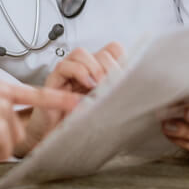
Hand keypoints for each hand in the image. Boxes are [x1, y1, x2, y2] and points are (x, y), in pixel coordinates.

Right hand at [13, 42, 124, 156]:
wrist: (54, 138)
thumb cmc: (78, 124)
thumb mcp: (103, 110)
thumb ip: (115, 97)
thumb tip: (135, 91)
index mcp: (99, 74)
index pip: (114, 51)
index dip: (121, 59)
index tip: (124, 76)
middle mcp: (84, 70)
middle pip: (101, 51)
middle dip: (109, 66)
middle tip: (111, 83)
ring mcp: (68, 74)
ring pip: (80, 53)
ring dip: (93, 67)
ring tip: (97, 84)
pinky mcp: (54, 81)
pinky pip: (63, 67)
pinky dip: (77, 72)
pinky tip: (85, 86)